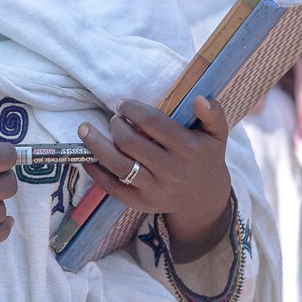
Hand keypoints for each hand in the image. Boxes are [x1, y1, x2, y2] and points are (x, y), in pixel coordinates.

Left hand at [79, 97, 231, 257]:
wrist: (204, 199)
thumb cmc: (206, 157)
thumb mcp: (217, 135)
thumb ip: (213, 115)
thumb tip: (200, 99)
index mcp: (188, 148)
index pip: (152, 122)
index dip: (132, 109)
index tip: (123, 104)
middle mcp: (170, 170)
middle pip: (129, 142)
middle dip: (116, 125)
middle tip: (115, 119)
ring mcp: (155, 189)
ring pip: (117, 165)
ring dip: (96, 144)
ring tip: (85, 129)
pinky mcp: (141, 203)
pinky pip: (113, 187)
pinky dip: (96, 171)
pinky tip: (88, 157)